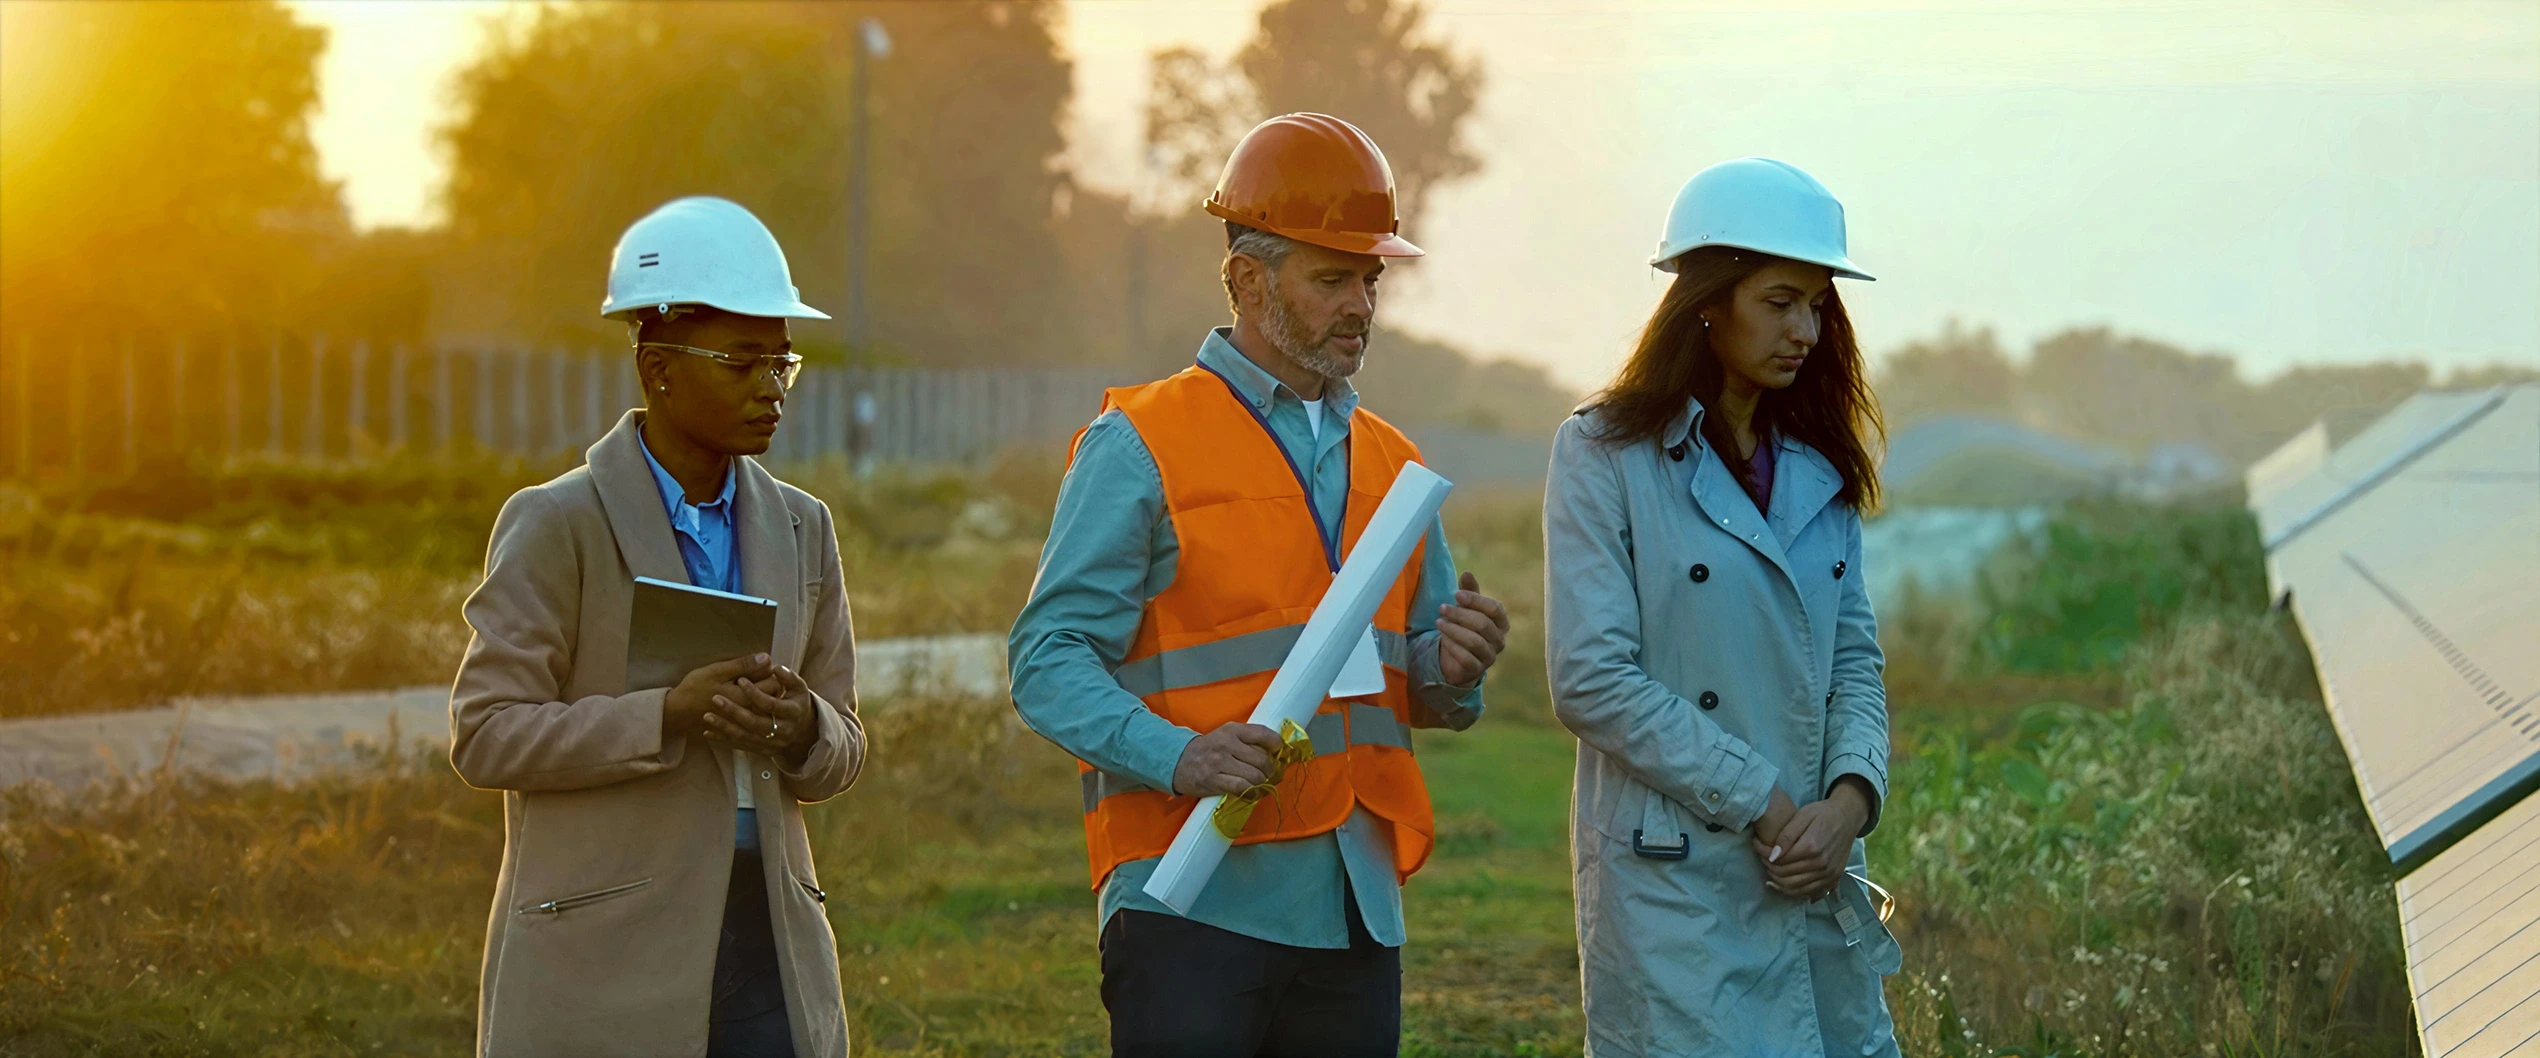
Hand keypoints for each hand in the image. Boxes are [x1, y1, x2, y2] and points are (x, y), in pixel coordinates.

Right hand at [664, 653, 774, 741]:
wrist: (678, 711)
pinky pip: (754, 717)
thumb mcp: (717, 671)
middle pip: (772, 698)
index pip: (775, 685)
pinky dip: (754, 708)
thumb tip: (766, 658)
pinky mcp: (737, 726)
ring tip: (750, 688)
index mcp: (746, 698)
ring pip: (765, 708)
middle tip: (757, 676)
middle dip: (769, 685)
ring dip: (763, 697)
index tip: (761, 667)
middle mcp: (749, 712)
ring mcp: (744, 722)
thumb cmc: (696, 688)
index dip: (771, 674)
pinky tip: (744, 700)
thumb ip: (743, 666)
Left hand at [701, 664, 819, 763]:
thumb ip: (788, 677)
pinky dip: (724, 740)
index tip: (739, 679)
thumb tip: (774, 667)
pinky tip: (708, 733)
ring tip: (707, 716)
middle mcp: (783, 731)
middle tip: (715, 699)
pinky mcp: (763, 751)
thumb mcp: (799, 688)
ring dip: (725, 727)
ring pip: (746, 736)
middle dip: (734, 711)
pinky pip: (741, 746)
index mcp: (792, 713)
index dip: (755, 692)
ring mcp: (772, 743)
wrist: (802, 732)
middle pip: (755, 722)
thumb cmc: (797, 703)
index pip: (770, 703)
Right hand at [1170, 722, 1285, 797]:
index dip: (1277, 745)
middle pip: (1262, 759)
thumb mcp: (1227, 735)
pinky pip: (1242, 788)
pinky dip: (1252, 793)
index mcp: (1232, 730)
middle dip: (1271, 770)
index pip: (1263, 734)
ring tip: (1261, 784)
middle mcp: (1226, 744)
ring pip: (1255, 776)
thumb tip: (1276, 752)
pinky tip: (1252, 792)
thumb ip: (1249, 740)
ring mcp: (1219, 763)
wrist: (1179, 761)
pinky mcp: (1214, 781)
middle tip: (1271, 774)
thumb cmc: (1209, 749)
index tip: (1280, 753)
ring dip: (1263, 783)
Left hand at [1437, 572, 1510, 687]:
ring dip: (1454, 630)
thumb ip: (1469, 592)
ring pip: (1474, 641)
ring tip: (1438, 622)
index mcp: (1501, 622)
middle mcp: (1500, 640)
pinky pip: (1466, 658)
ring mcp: (1490, 656)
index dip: (1475, 600)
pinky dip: (1453, 647)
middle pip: (1483, 624)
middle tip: (1442, 608)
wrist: (1458, 659)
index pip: (1494, 609)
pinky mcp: (1477, 670)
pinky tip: (1443, 639)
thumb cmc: (1466, 628)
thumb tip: (1467, 573)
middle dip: (1460, 614)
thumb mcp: (1467, 609)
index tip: (1456, 594)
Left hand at [1751, 781, 1870, 899]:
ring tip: (1769, 870)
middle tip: (1762, 857)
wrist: (1847, 817)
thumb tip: (1772, 856)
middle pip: (1785, 876)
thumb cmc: (1822, 813)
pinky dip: (1794, 892)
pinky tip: (1782, 885)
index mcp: (1811, 847)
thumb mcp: (1802, 816)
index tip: (1756, 844)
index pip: (1779, 860)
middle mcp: (1821, 865)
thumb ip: (1786, 836)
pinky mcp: (1833, 879)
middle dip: (1768, 867)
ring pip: (1795, 888)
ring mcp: (1828, 874)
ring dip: (1777, 882)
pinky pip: (1809, 893)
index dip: (1762, 853)